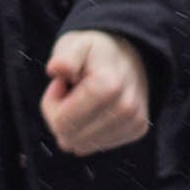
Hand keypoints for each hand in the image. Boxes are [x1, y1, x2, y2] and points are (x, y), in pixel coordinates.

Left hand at [41, 29, 151, 155]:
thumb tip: (56, 68)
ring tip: (83, 101)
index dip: (52, 104)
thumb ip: (65, 55)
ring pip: (82, 147)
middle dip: (61, 117)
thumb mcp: (76, 43)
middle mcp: (126, 108)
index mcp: (109, 86)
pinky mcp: (137, 129)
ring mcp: (134, 121)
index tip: (61, 84)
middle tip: (70, 93)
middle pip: (69, 139)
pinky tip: (96, 110)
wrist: (129, 53)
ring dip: (75, 126)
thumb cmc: (96, 50)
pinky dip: (90, 131)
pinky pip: (97, 146)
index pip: (60, 123)